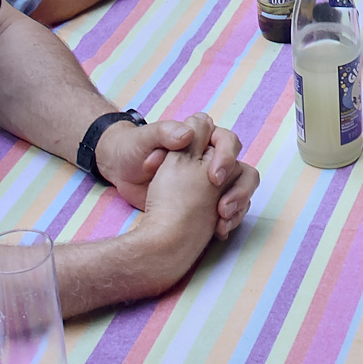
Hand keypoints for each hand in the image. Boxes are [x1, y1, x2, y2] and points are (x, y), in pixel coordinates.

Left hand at [100, 114, 256, 237]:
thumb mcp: (145, 139)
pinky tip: (219, 231)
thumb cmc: (133, 149)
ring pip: (241, 190)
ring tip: (223, 221)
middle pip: (241, 169)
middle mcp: (211, 158)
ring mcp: (211, 182)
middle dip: (239, 189)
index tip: (214, 178)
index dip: (226, 157)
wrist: (121, 171)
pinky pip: (231, 209)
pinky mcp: (207, 201)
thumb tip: (188, 134)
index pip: (228, 142)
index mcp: (200, 138)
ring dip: (238, 206)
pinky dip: (230, 220)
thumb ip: (166, 132)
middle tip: (223, 207)